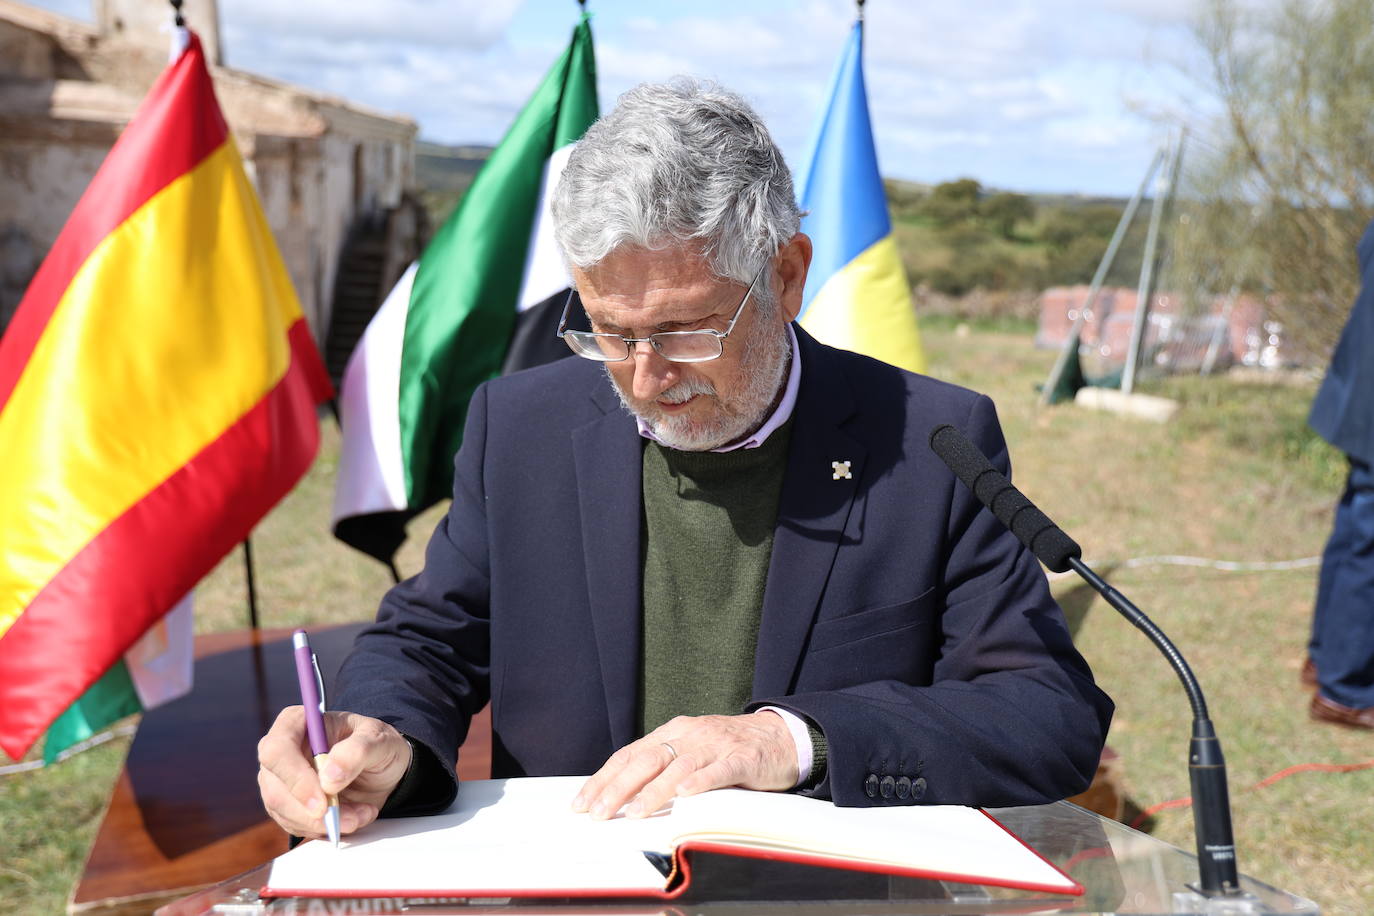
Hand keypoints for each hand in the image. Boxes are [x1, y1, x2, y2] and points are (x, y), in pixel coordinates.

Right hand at [257, 706, 412, 838]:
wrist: (381, 768)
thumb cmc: (376, 744)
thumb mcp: (379, 739)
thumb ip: (358, 751)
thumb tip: (329, 777)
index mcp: (296, 722)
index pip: (277, 750)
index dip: (295, 779)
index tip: (323, 802)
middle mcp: (281, 751)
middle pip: (276, 789)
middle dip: (313, 812)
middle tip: (350, 819)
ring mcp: (280, 780)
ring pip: (285, 812)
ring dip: (324, 823)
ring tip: (361, 815)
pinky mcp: (287, 805)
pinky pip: (296, 826)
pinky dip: (325, 829)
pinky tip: (353, 818)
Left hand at [571, 711, 797, 819]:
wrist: (780, 735)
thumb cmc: (729, 748)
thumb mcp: (690, 749)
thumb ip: (662, 765)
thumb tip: (621, 795)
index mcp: (672, 732)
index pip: (629, 755)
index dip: (603, 779)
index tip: (582, 803)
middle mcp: (690, 734)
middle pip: (646, 760)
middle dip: (618, 788)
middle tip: (598, 813)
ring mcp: (716, 744)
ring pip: (678, 766)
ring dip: (653, 791)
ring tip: (634, 812)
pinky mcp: (742, 757)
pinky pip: (719, 770)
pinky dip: (700, 782)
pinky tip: (685, 796)